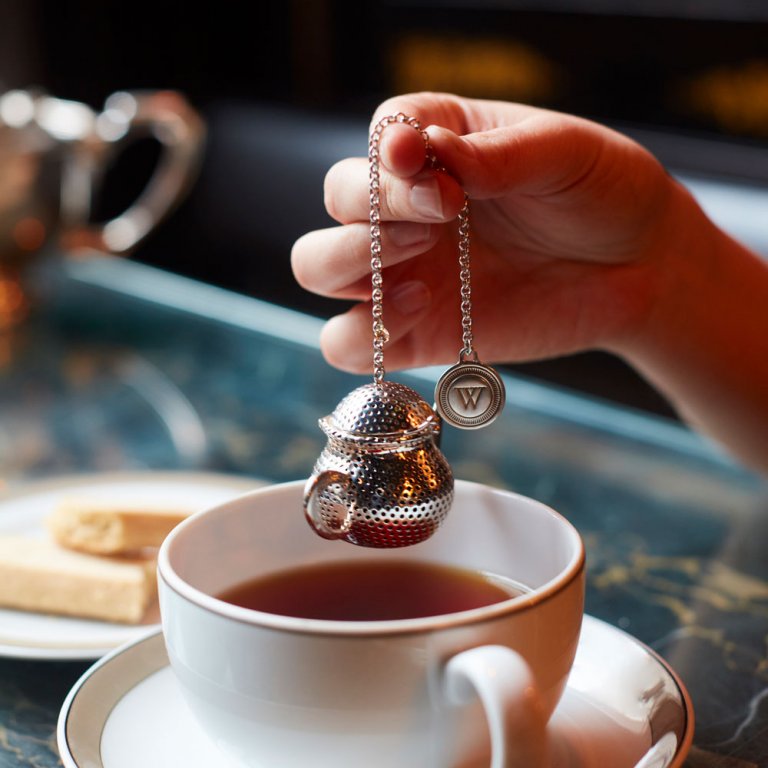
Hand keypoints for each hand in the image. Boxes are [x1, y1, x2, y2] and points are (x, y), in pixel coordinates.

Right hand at [292, 92, 693, 373]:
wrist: (638, 269)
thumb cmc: (602, 194)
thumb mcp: (565, 154)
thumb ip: (496, 154)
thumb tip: (428, 153)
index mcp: (438, 145)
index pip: (381, 137)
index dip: (389, 154)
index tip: (437, 172)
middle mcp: (408, 208)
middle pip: (336, 200)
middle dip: (370, 210)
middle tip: (437, 221)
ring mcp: (405, 272)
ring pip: (318, 267)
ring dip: (345, 266)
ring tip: (416, 273)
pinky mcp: (417, 333)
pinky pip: (348, 343)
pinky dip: (360, 337)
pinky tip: (415, 313)